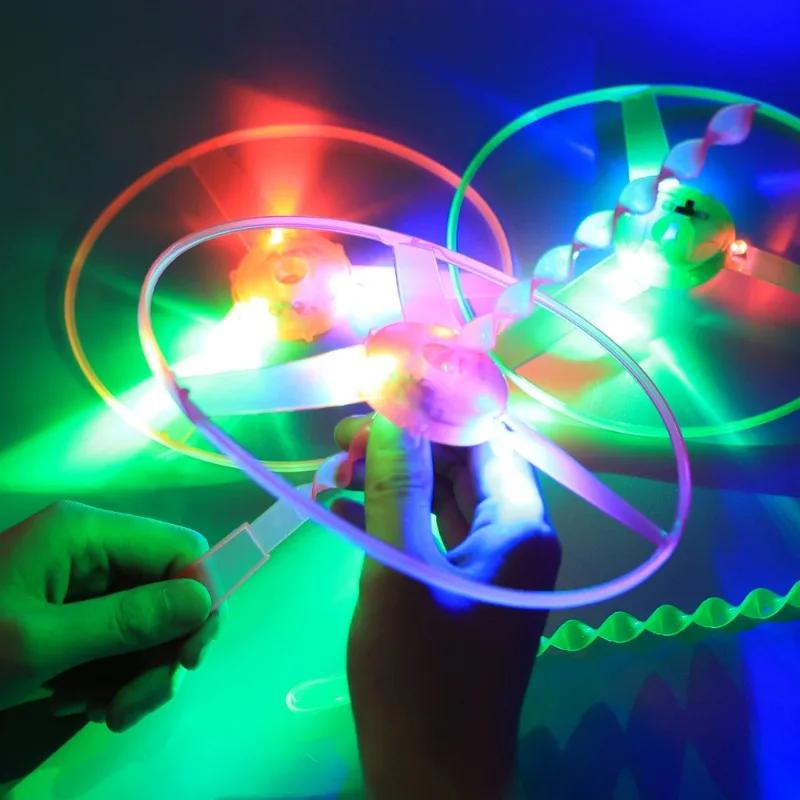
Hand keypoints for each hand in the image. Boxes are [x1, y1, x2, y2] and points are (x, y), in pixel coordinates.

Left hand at [0, 501, 219, 731]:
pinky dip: (115, 675)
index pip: (182, 550)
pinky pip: (122, 639)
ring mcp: (84, 580)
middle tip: (133, 707)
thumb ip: (126, 621)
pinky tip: (83, 701)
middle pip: (170, 591)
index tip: (188, 661)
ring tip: (104, 712)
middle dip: (164, 651)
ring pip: (151, 622)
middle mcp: (95, 548)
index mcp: (88, 533)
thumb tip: (205, 602)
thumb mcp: (40, 643)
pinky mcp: (74, 611)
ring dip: (140, 673)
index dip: (200, 600)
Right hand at [332, 414, 561, 799]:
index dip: (433, 405)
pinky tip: (346, 505)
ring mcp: (491, 563)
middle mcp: (516, 536)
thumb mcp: (399, 570)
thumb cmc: (420, 678)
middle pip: (462, 462)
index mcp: (519, 525)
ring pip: (443, 494)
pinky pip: (433, 530)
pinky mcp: (465, 586)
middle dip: (403, 443)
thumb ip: (395, 485)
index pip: (483, 435)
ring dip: (392, 477)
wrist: (434, 778)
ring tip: (334, 467)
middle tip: (341, 438)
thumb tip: (391, 409)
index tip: (379, 388)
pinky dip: (394, 513)